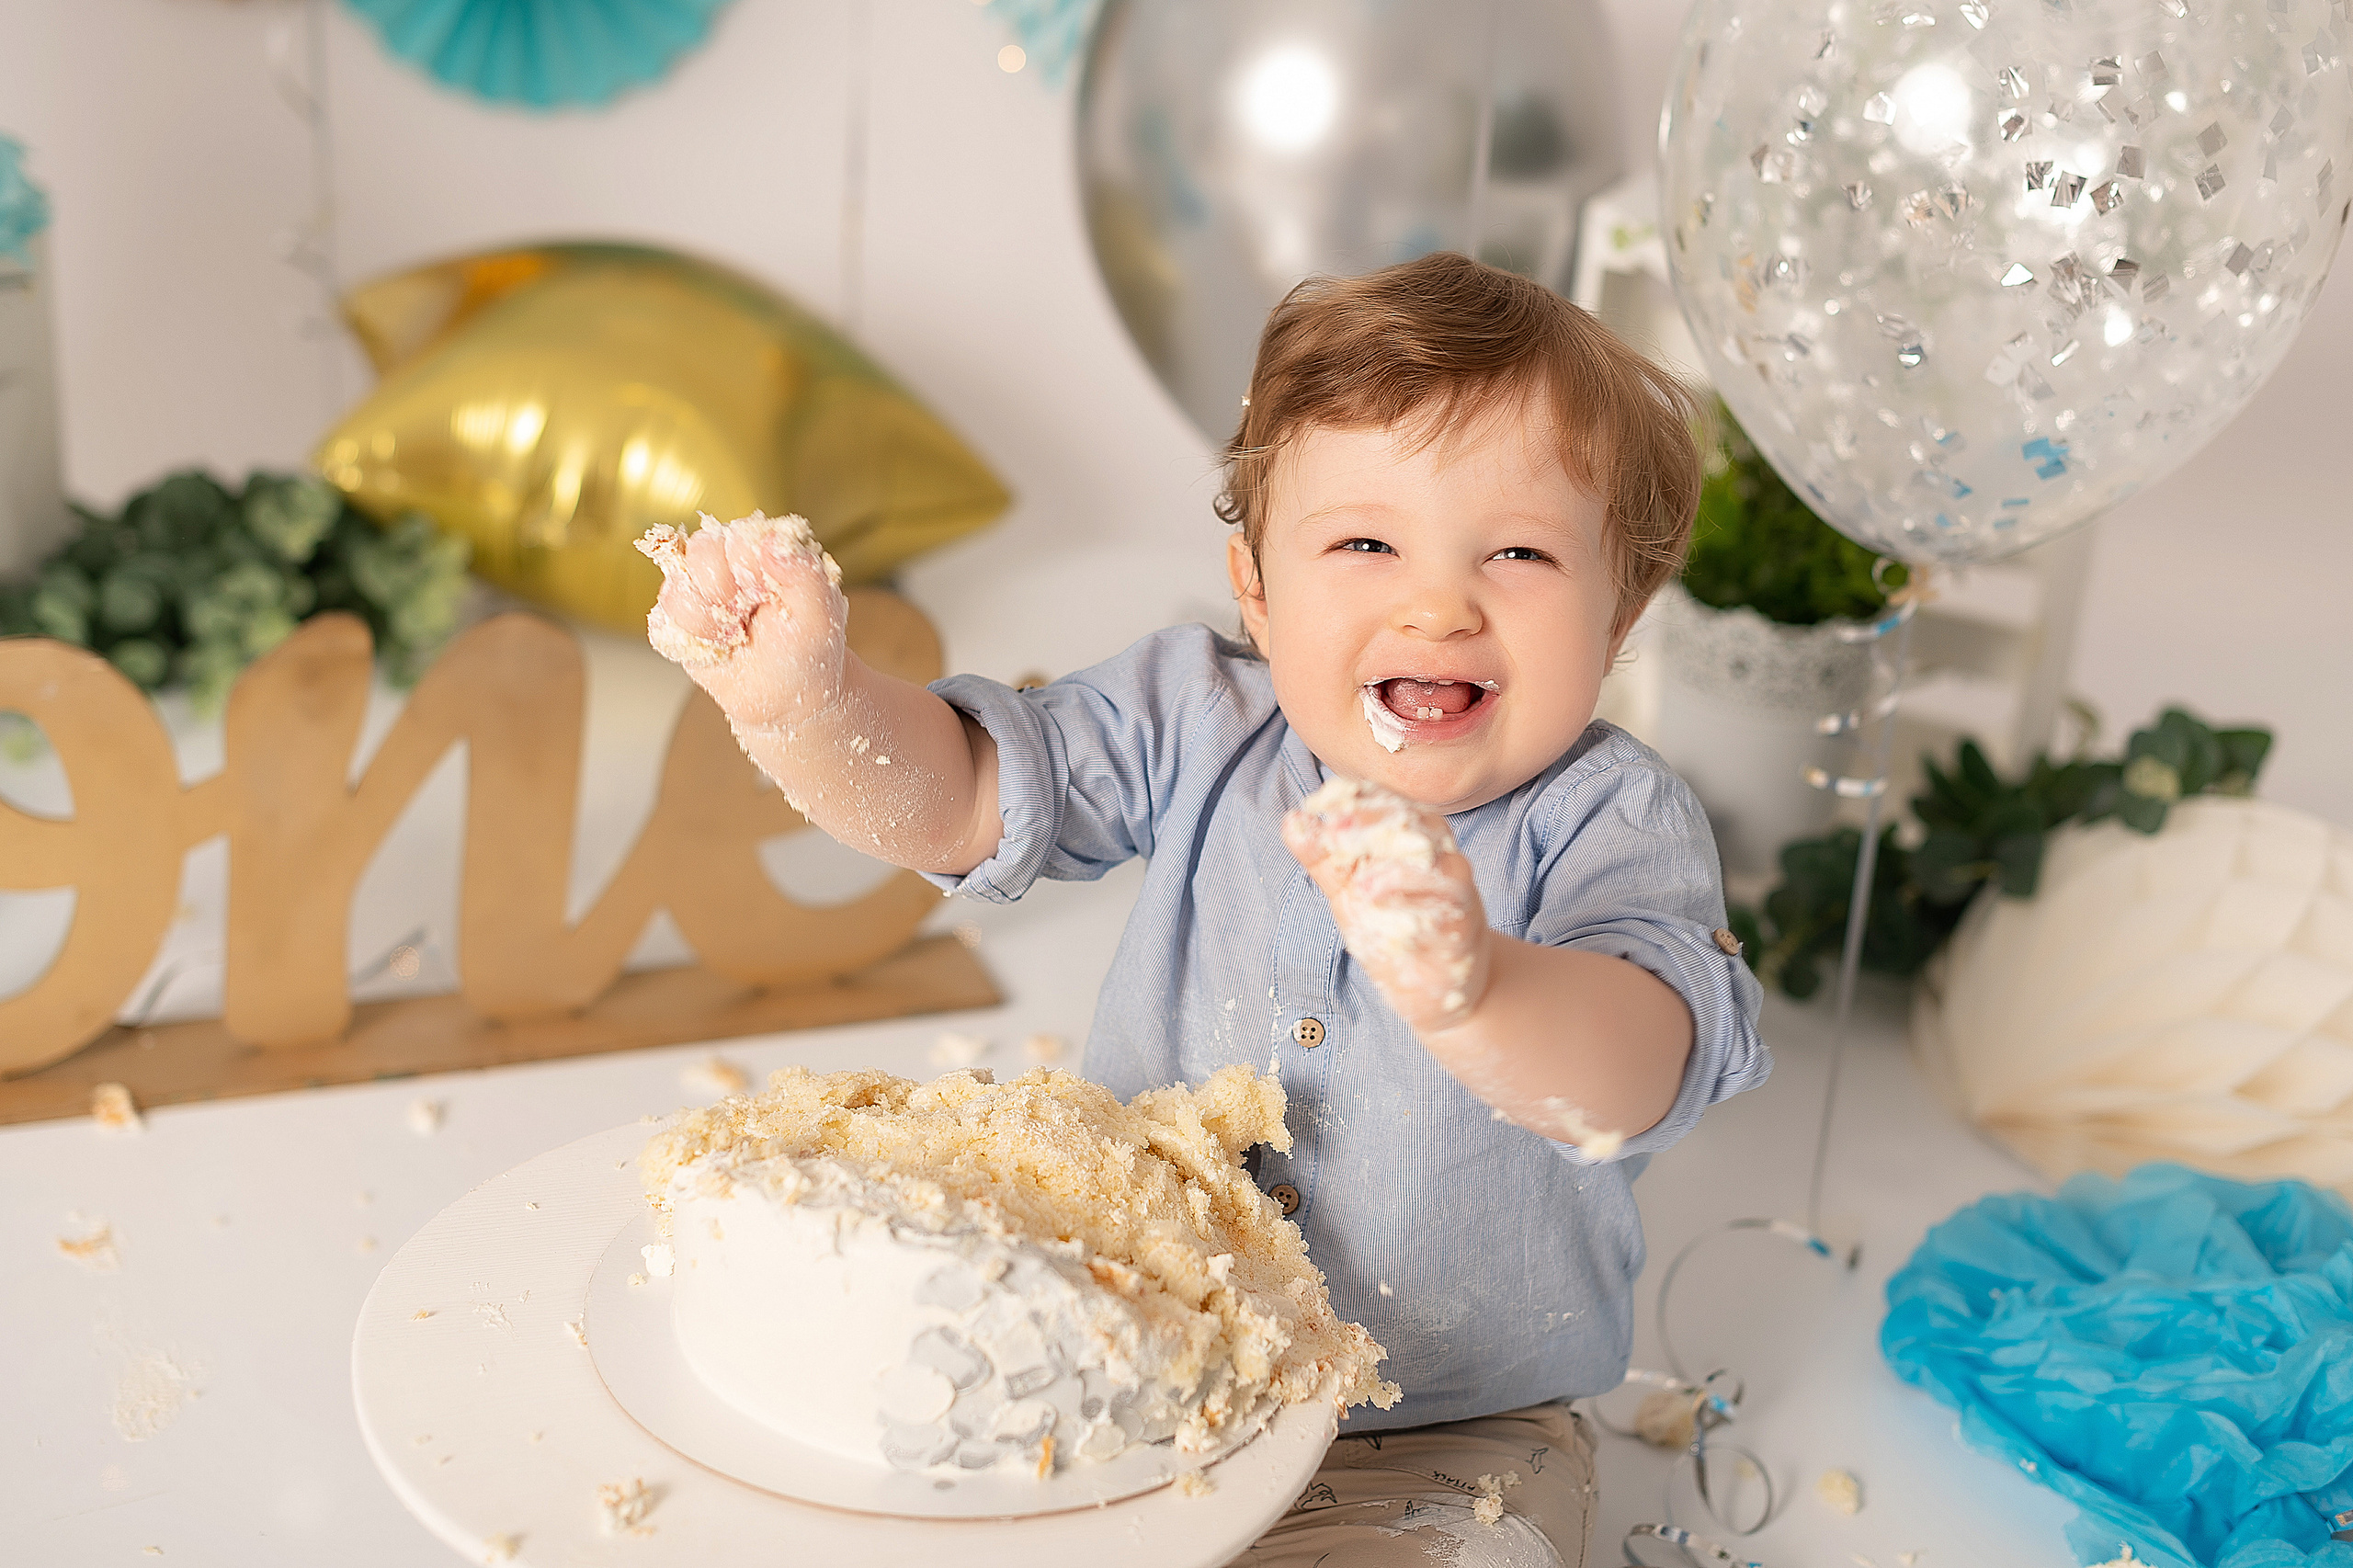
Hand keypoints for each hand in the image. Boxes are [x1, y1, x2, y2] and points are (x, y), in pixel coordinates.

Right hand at [637, 512, 847, 731]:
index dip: (749, 571)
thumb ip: (804, 573)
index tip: (769, 597)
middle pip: (700, 553)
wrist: (786, 696)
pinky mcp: (677, 619)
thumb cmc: (807, 651)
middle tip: (750, 616)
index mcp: (763, 546)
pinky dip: (692, 642)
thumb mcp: (818, 614)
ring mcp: (698, 588)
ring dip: (710, 623)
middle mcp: (726, 558)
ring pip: (677, 589)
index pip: (738, 537)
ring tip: (737, 635)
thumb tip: (774, 541)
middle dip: (726, 595)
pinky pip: (662, 622)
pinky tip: (719, 647)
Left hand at [1282, 778, 1490, 1033]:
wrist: (1434, 983)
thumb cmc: (1391, 924)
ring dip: (1392, 862)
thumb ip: (1322, 858)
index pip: (1384, 800)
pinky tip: (1376, 899)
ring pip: (1432, 854)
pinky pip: (1449, 896)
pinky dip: (1412, 896)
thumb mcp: (1347, 890)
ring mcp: (1453, 882)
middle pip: (1410, 819)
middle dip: (1370, 821)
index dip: (1353, 797)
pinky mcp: (1465, 917)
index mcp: (1407, 833)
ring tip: (1357, 880)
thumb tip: (1291, 819)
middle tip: (1332, 829)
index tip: (1319, 801)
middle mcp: (1435, 849)